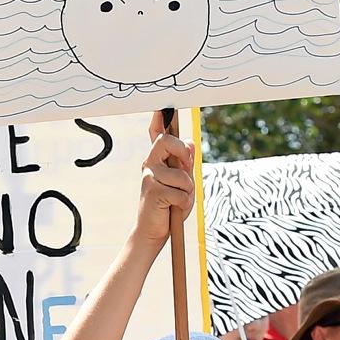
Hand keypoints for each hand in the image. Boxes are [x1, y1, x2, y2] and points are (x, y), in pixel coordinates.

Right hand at [133, 114, 195, 246]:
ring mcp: (149, 177)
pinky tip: (173, 208)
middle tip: (186, 168)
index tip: (163, 107)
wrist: (152, 232)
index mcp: (157, 161)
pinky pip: (181, 192)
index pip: (156, 135)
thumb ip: (186, 164)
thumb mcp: (183, 183)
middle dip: (182, 152)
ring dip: (187, 190)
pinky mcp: (153, 192)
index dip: (159, 120)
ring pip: (182, 175)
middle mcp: (150, 165)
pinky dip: (184, 202)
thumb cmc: (169, 206)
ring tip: (178, 200)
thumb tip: (190, 143)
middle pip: (166, 142)